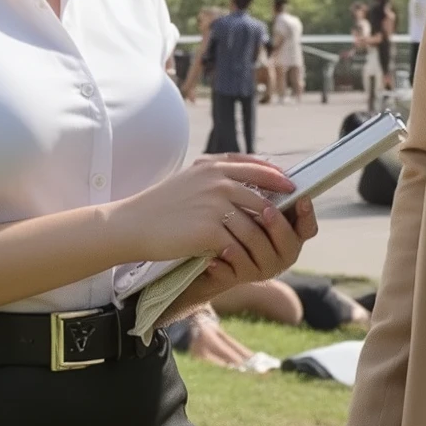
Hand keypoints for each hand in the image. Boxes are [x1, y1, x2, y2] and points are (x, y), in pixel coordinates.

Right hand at [115, 154, 295, 265]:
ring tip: (265, 250)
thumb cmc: (162, 204)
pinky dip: (243, 254)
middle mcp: (218, 181)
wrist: (133, 224)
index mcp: (213, 166)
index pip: (257, 168)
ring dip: (262, 240)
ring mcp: (215, 204)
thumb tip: (248, 182)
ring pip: (255, 224)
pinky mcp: (210, 229)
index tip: (291, 188)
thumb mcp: (190, 178)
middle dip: (276, 215)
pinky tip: (242, 260)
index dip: (278, 178)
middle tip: (282, 228)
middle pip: (263, 198)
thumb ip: (217, 176)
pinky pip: (239, 243)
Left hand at [202, 193, 317, 293]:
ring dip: (249, 244)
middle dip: (278, 226)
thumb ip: (265, 191)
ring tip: (234, 235)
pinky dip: (224, 266)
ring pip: (262, 259)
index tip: (301, 198)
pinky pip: (234, 275)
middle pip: (289, 243)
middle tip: (267, 210)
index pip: (308, 227)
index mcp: (289, 234)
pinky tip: (213, 258)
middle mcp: (280, 253)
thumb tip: (272, 165)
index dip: (308, 214)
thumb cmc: (236, 221)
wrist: (208, 251)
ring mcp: (260, 268)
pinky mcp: (238, 279)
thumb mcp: (251, 204)